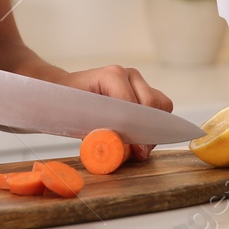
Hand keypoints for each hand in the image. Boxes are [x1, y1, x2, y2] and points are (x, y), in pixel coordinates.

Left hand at [50, 64, 174, 160]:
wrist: (67, 89)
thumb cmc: (70, 103)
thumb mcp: (80, 120)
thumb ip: (100, 135)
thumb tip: (124, 153)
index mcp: (112, 76)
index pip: (132, 104)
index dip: (135, 130)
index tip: (136, 150)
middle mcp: (129, 75)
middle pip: (152, 103)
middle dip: (147, 131)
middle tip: (139, 152)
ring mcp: (138, 81)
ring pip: (161, 105)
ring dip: (153, 128)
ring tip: (139, 145)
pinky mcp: (143, 90)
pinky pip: (159, 107)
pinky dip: (153, 124)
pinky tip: (140, 136)